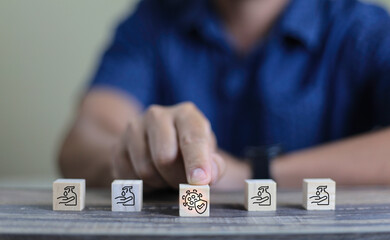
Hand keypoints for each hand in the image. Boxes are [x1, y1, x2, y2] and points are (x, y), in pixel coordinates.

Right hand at [111, 102, 225, 188]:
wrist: (158, 147)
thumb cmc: (190, 153)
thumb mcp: (209, 157)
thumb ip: (215, 167)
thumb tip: (207, 176)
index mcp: (186, 114)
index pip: (192, 139)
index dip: (197, 162)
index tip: (200, 181)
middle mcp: (158, 115)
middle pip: (165, 158)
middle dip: (177, 179)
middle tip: (183, 183)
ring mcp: (134, 129)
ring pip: (145, 170)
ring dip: (160, 183)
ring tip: (167, 177)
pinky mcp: (117, 147)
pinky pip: (129, 177)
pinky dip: (143, 186)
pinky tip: (151, 177)